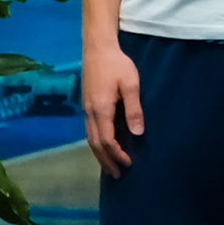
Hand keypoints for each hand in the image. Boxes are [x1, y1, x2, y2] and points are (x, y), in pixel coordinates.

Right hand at [82, 45, 143, 177]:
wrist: (97, 49)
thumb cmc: (117, 64)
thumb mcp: (131, 84)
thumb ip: (134, 109)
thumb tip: (137, 133)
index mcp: (101, 110)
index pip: (107, 140)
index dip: (117, 154)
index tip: (129, 163)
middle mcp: (90, 113)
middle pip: (96, 144)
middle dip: (106, 161)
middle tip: (118, 175)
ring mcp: (86, 110)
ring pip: (90, 139)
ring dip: (99, 155)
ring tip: (109, 168)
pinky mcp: (87, 106)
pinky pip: (90, 131)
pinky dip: (96, 144)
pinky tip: (102, 148)